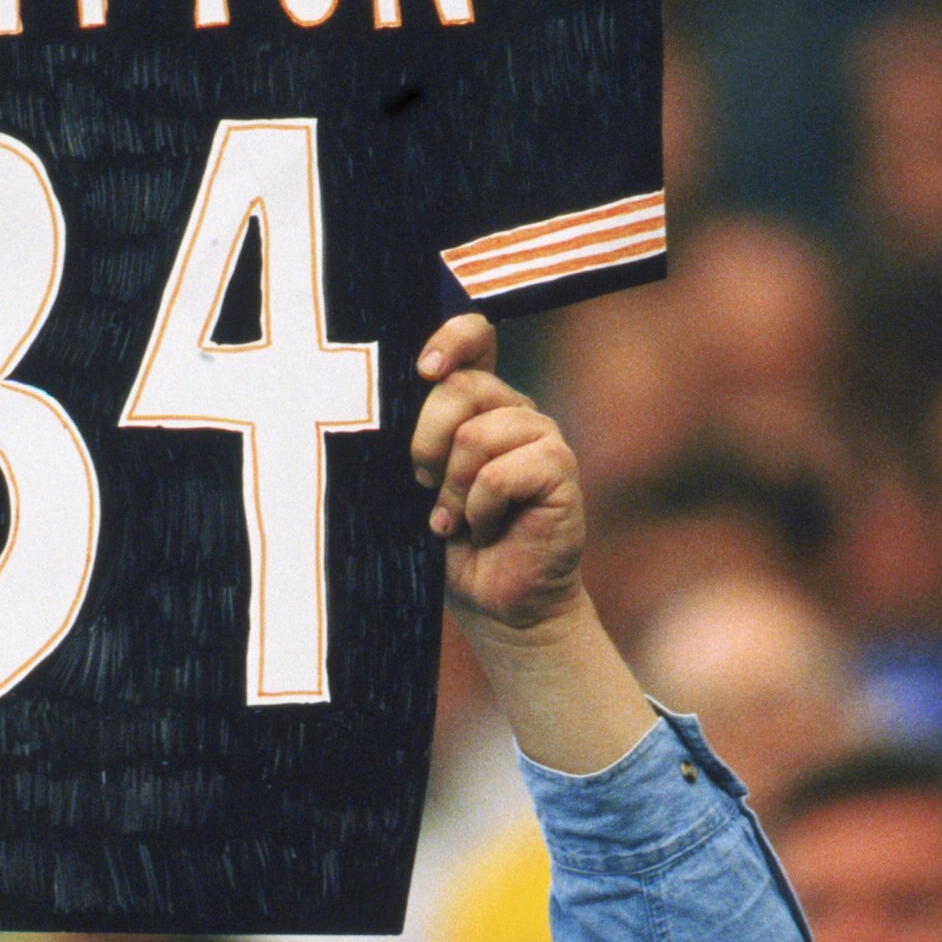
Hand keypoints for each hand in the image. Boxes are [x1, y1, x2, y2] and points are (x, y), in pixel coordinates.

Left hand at [410, 314, 585, 635]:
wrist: (495, 603)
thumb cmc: (448, 545)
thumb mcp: (413, 485)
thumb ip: (411, 439)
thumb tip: (380, 403)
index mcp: (478, 402)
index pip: (475, 338)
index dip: (452, 340)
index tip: (424, 371)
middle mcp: (512, 409)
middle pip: (461, 388)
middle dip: (426, 445)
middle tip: (426, 489)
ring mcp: (541, 435)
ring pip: (478, 434)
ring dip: (454, 489)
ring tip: (457, 520)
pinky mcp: (560, 468)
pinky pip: (501, 472)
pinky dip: (480, 509)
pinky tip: (486, 530)